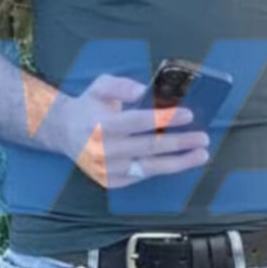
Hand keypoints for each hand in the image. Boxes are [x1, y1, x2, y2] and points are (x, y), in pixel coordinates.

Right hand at [55, 74, 210, 187]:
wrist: (63, 132)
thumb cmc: (90, 105)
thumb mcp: (100, 86)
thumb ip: (121, 85)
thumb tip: (143, 91)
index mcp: (101, 124)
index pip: (138, 122)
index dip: (164, 118)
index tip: (188, 114)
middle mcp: (104, 150)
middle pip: (149, 147)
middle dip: (180, 142)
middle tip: (203, 138)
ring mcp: (107, 169)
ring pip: (149, 167)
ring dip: (179, 162)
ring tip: (201, 155)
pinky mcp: (110, 182)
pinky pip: (141, 176)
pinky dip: (162, 169)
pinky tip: (179, 161)